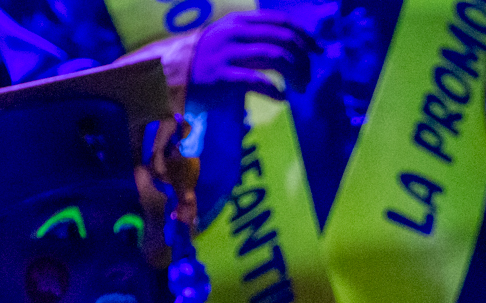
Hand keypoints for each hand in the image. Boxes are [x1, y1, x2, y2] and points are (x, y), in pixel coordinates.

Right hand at [189, 12, 318, 94]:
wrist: (168, 73)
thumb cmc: (202, 59)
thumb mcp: (225, 37)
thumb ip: (250, 37)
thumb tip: (285, 44)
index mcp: (239, 22)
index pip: (281, 22)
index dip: (305, 35)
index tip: (317, 50)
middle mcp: (236, 34)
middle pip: (284, 40)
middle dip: (304, 58)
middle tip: (309, 76)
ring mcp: (229, 54)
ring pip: (277, 57)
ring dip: (296, 74)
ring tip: (300, 88)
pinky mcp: (224, 78)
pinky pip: (259, 82)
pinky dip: (276, 91)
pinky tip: (282, 98)